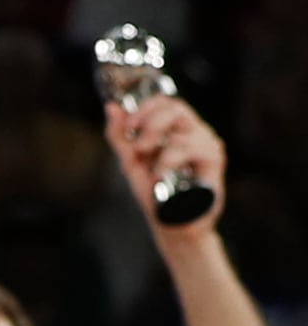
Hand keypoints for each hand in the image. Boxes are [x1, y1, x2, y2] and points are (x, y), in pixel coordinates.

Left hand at [103, 89, 225, 229]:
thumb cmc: (154, 192)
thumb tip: (111, 107)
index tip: (129, 125)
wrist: (171, 223)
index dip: (145, 108)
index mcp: (175, 129)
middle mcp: (194, 131)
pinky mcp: (214, 159)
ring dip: (159, 149)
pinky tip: (162, 175)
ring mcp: (206, 144)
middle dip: (151, 123)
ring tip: (152, 170)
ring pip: (182, 130)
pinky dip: (171, 160)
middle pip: (176, 108)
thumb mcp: (130, 161)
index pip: (165, 102)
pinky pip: (194, 148)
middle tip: (139, 147)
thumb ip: (120, 135)